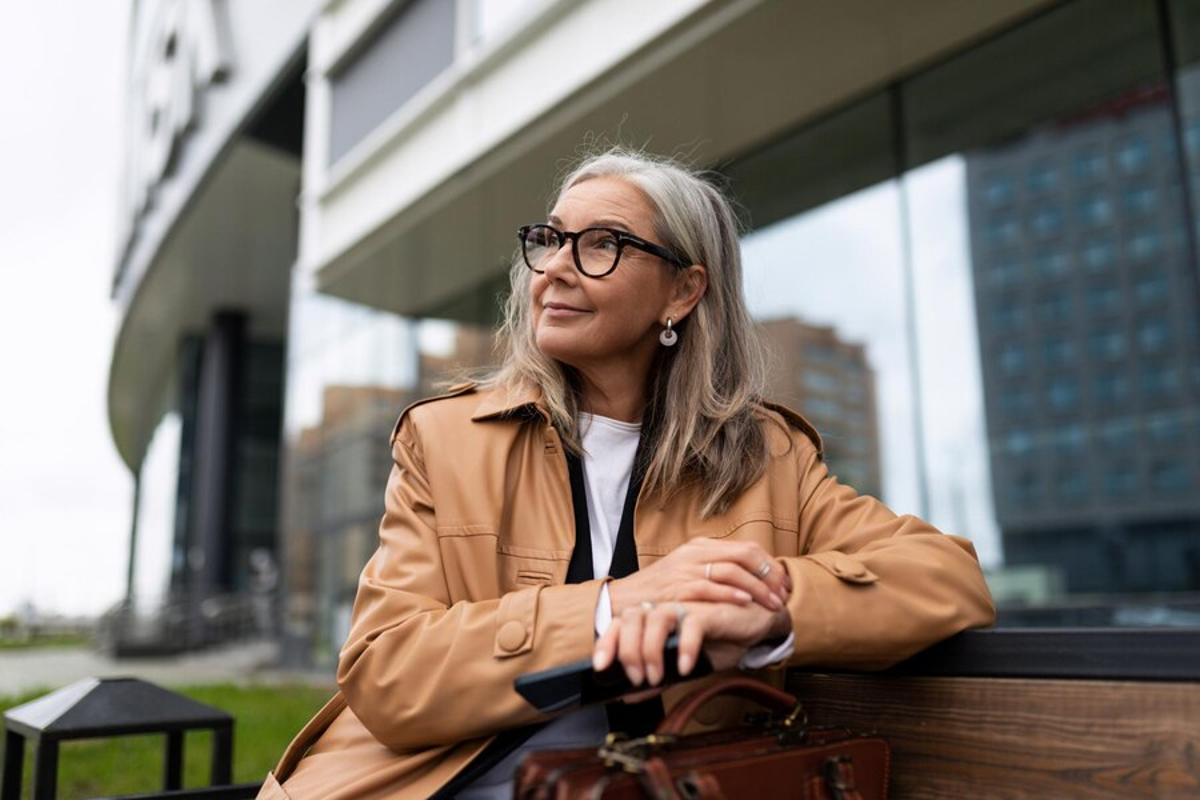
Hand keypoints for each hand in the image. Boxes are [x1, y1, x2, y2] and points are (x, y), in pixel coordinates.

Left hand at [593, 597, 791, 688]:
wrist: (755, 626)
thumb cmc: (719, 641)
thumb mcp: (682, 665)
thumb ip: (658, 676)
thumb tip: (627, 697)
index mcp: (653, 617)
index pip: (620, 622)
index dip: (607, 642)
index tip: (600, 667)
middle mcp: (665, 608)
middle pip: (632, 618)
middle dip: (627, 651)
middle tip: (638, 679)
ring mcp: (686, 607)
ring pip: (655, 618)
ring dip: (650, 650)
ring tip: (656, 677)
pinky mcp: (709, 610)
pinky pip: (692, 625)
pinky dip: (685, 647)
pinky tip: (686, 667)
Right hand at [607, 539, 790, 617]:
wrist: (624, 602)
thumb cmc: (659, 592)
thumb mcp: (686, 572)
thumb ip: (713, 570)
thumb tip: (748, 580)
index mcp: (700, 546)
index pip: (746, 548)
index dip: (770, 566)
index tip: (782, 585)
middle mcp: (695, 554)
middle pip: (744, 555)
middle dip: (769, 576)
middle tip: (783, 595)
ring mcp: (686, 570)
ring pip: (732, 571)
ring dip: (757, 589)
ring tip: (772, 604)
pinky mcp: (678, 588)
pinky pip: (710, 588)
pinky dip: (731, 595)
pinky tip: (746, 603)